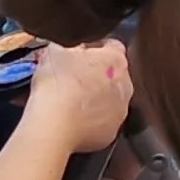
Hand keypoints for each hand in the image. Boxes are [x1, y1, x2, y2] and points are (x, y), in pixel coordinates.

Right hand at [26, 40, 134, 154]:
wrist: (54, 124)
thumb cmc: (57, 84)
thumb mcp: (54, 50)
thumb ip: (68, 45)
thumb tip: (69, 48)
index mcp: (116, 61)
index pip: (112, 46)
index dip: (94, 48)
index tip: (79, 52)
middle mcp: (126, 86)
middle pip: (113, 75)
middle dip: (96, 75)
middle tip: (73, 78)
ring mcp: (120, 112)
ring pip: (110, 100)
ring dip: (95, 99)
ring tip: (71, 101)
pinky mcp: (110, 134)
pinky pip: (102, 123)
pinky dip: (90, 121)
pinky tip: (73, 119)